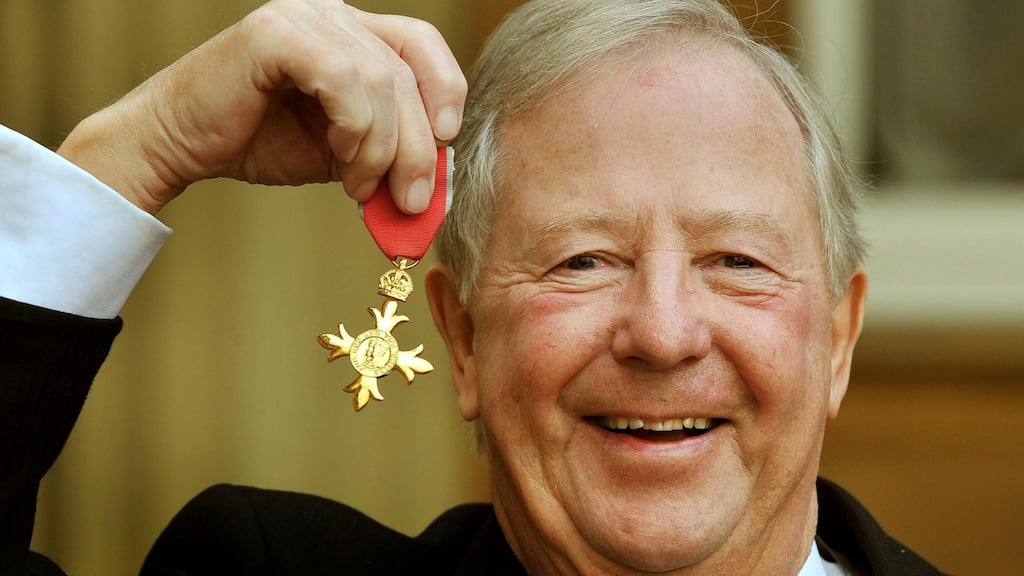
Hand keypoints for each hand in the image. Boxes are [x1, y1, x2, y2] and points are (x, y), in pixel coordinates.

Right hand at [57, 0, 465, 214]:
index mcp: (351, 31)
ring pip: (381, 80)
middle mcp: (330, 13)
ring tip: (360, 186)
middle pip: (407, 70)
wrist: (180, 146)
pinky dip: (354, 128)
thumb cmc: (260, 142)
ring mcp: (302, 15)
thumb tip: (439, 185)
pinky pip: (345, 79)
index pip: (421, 43)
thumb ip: (390, 154)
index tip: (447, 141)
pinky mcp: (275, 32)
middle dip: (418, 146)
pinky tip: (340, 158)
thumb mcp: (346, 152)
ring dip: (381, 147)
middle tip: (410, 199)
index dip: (446, 90)